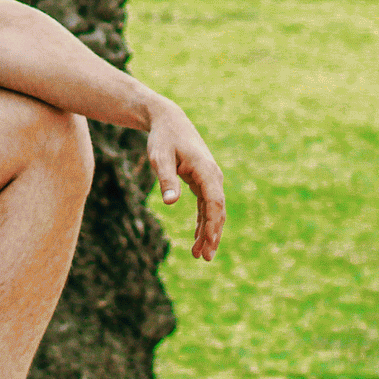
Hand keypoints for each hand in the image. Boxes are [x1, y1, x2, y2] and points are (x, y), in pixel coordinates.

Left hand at [143, 104, 230, 261]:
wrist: (168, 121)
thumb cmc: (163, 138)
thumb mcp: (160, 158)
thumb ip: (166, 180)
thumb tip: (171, 202)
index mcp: (206, 170)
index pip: (214, 202)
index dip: (213, 224)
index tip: (208, 243)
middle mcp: (213, 176)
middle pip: (218, 211)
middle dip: (213, 235)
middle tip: (205, 258)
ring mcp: (209, 179)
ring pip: (213, 211)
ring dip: (208, 233)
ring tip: (199, 255)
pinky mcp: (202, 182)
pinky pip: (206, 207)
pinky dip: (203, 223)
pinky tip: (198, 239)